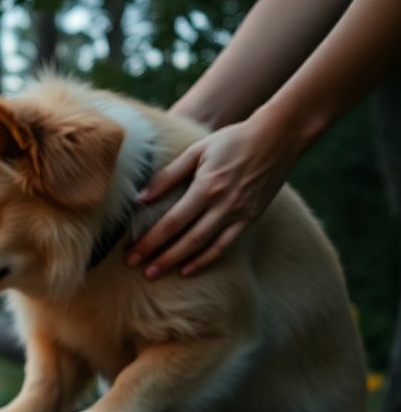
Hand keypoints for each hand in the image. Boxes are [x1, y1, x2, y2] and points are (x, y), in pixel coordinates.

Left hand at [127, 117, 295, 277]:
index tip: (131, 253)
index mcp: (207, 186)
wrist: (279, 137)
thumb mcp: (197, 150)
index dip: (150, 240)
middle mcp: (224, 204)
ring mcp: (240, 213)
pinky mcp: (251, 218)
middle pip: (187, 239)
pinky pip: (226, 245)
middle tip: (137, 268)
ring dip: (178, 262)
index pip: (173, 221)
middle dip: (160, 257)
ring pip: (205, 246)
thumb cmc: (233, 140)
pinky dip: (206, 259)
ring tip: (155, 273)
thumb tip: (140, 198)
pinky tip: (188, 269)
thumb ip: (168, 175)